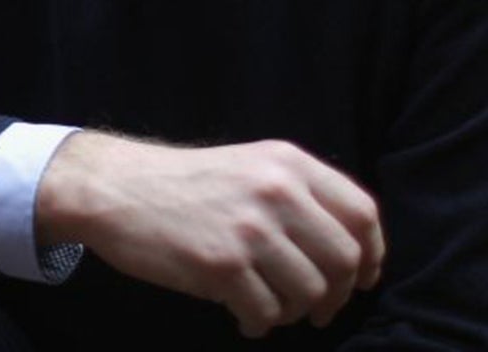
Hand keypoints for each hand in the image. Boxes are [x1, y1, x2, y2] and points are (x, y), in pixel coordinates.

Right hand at [35, 131, 383, 337]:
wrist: (115, 188)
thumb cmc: (184, 182)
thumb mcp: (249, 165)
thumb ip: (298, 193)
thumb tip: (350, 249)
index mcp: (288, 163)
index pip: (362, 213)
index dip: (373, 253)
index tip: (364, 277)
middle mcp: (276, 192)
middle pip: (345, 260)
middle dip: (338, 294)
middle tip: (319, 308)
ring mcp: (250, 230)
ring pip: (310, 293)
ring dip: (295, 311)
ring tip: (270, 306)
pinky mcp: (223, 266)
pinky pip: (268, 313)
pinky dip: (260, 324)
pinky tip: (242, 316)